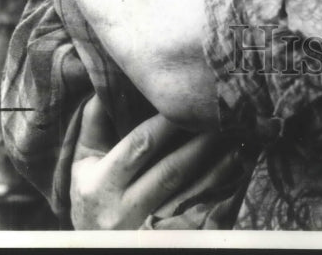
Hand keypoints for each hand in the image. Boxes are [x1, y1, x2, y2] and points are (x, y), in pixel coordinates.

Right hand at [70, 95, 235, 228]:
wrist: (92, 245)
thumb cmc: (89, 191)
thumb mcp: (84, 160)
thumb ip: (94, 123)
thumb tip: (108, 83)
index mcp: (100, 184)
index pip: (139, 146)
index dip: (166, 123)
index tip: (188, 100)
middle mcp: (123, 209)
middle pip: (171, 171)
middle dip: (200, 142)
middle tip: (223, 116)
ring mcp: (146, 227)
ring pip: (190, 194)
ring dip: (217, 166)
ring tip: (238, 138)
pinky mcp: (165, 236)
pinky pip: (197, 211)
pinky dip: (217, 188)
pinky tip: (235, 167)